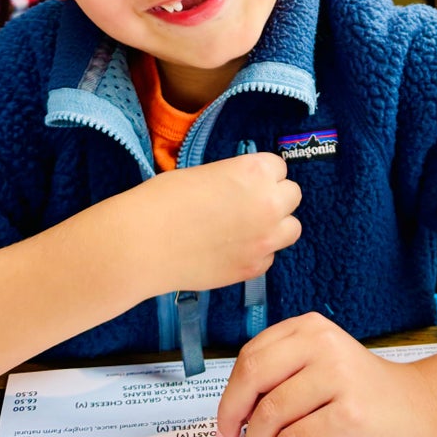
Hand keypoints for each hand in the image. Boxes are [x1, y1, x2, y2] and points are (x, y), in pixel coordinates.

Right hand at [144, 153, 301, 293]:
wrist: (143, 243)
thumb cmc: (165, 199)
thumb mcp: (206, 173)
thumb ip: (236, 180)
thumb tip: (244, 190)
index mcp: (255, 171)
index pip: (279, 167)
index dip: (261, 174)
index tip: (246, 182)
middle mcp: (268, 203)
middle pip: (293, 195)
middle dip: (274, 198)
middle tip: (248, 204)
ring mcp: (265, 239)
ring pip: (291, 229)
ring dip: (275, 226)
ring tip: (248, 228)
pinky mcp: (253, 269)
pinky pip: (270, 257)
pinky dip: (257, 253)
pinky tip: (232, 250)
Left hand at [217, 313, 436, 436]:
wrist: (420, 411)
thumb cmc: (364, 393)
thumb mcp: (322, 364)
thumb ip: (283, 372)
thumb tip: (235, 405)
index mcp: (311, 328)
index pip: (251, 355)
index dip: (231, 392)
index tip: (226, 418)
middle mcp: (323, 345)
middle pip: (254, 375)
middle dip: (233, 414)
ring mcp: (338, 377)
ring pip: (272, 412)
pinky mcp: (350, 414)